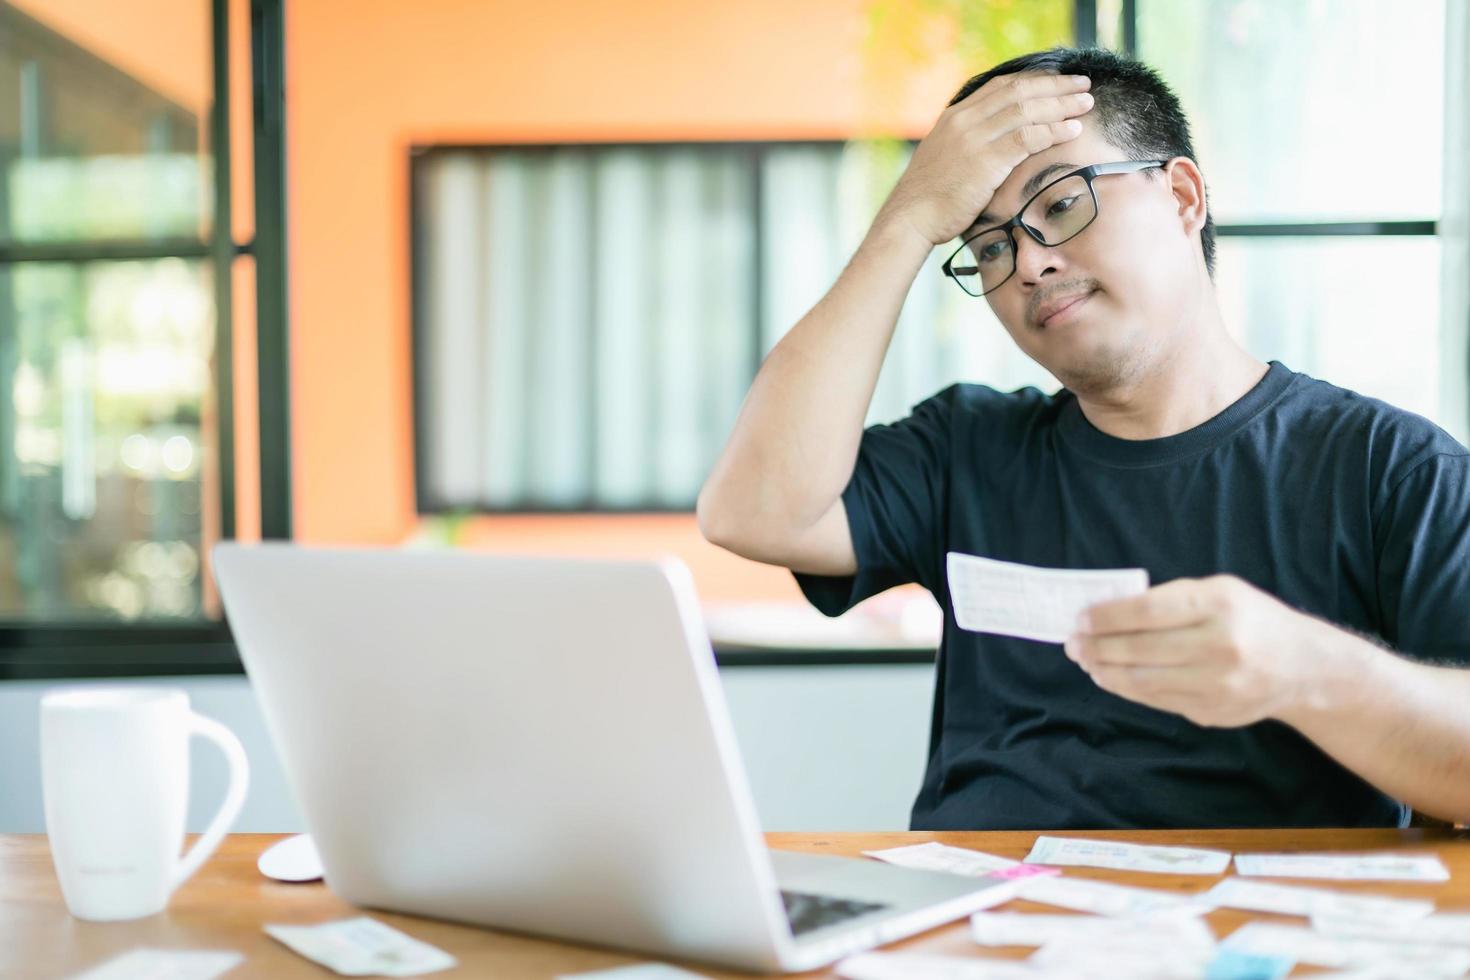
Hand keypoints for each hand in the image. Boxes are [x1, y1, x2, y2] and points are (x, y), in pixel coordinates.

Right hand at [876, 72, 1093, 246]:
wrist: (910, 217)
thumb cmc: (929, 198)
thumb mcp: (945, 158)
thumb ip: (967, 144)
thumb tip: (992, 146)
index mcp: (955, 116)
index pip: (1001, 86)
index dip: (1034, 80)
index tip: (1057, 81)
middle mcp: (965, 120)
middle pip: (1019, 90)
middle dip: (1055, 86)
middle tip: (1082, 84)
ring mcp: (974, 138)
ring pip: (1027, 109)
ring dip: (1061, 104)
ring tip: (1086, 103)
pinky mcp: (985, 161)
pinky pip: (1028, 137)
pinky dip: (1053, 130)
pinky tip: (1073, 129)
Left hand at [1063, 575, 1338, 727]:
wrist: (1303, 668)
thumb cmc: (1250, 619)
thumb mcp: (1219, 592)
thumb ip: (1169, 599)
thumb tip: (1107, 612)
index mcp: (1219, 605)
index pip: (1148, 611)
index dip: (1107, 617)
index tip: (1080, 618)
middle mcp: (1220, 645)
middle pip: (1140, 649)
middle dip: (1097, 647)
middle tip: (1071, 643)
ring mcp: (1217, 685)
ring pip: (1143, 681)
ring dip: (1105, 671)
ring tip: (1085, 661)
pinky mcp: (1212, 712)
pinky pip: (1157, 700)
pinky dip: (1127, 688)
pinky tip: (1111, 677)